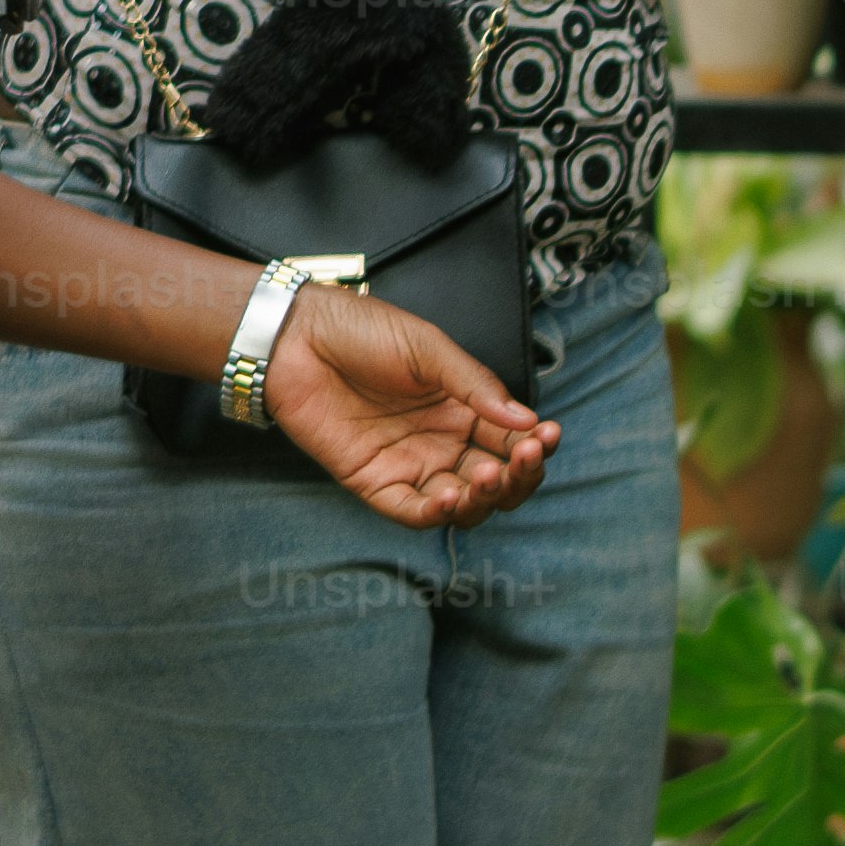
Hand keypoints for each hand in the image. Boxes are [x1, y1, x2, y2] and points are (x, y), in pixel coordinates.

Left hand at [265, 284, 557, 527]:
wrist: (297, 336)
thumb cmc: (362, 331)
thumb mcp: (428, 348)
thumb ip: (475, 386)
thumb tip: (526, 421)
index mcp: (463, 409)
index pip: (513, 440)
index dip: (535, 444)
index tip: (547, 435)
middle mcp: (443, 442)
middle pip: (497, 480)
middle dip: (519, 476)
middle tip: (524, 458)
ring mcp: (410, 465)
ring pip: (462, 503)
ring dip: (484, 498)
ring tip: (488, 475)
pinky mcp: (373, 482)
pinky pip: (411, 511)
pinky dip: (434, 514)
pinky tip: (450, 500)